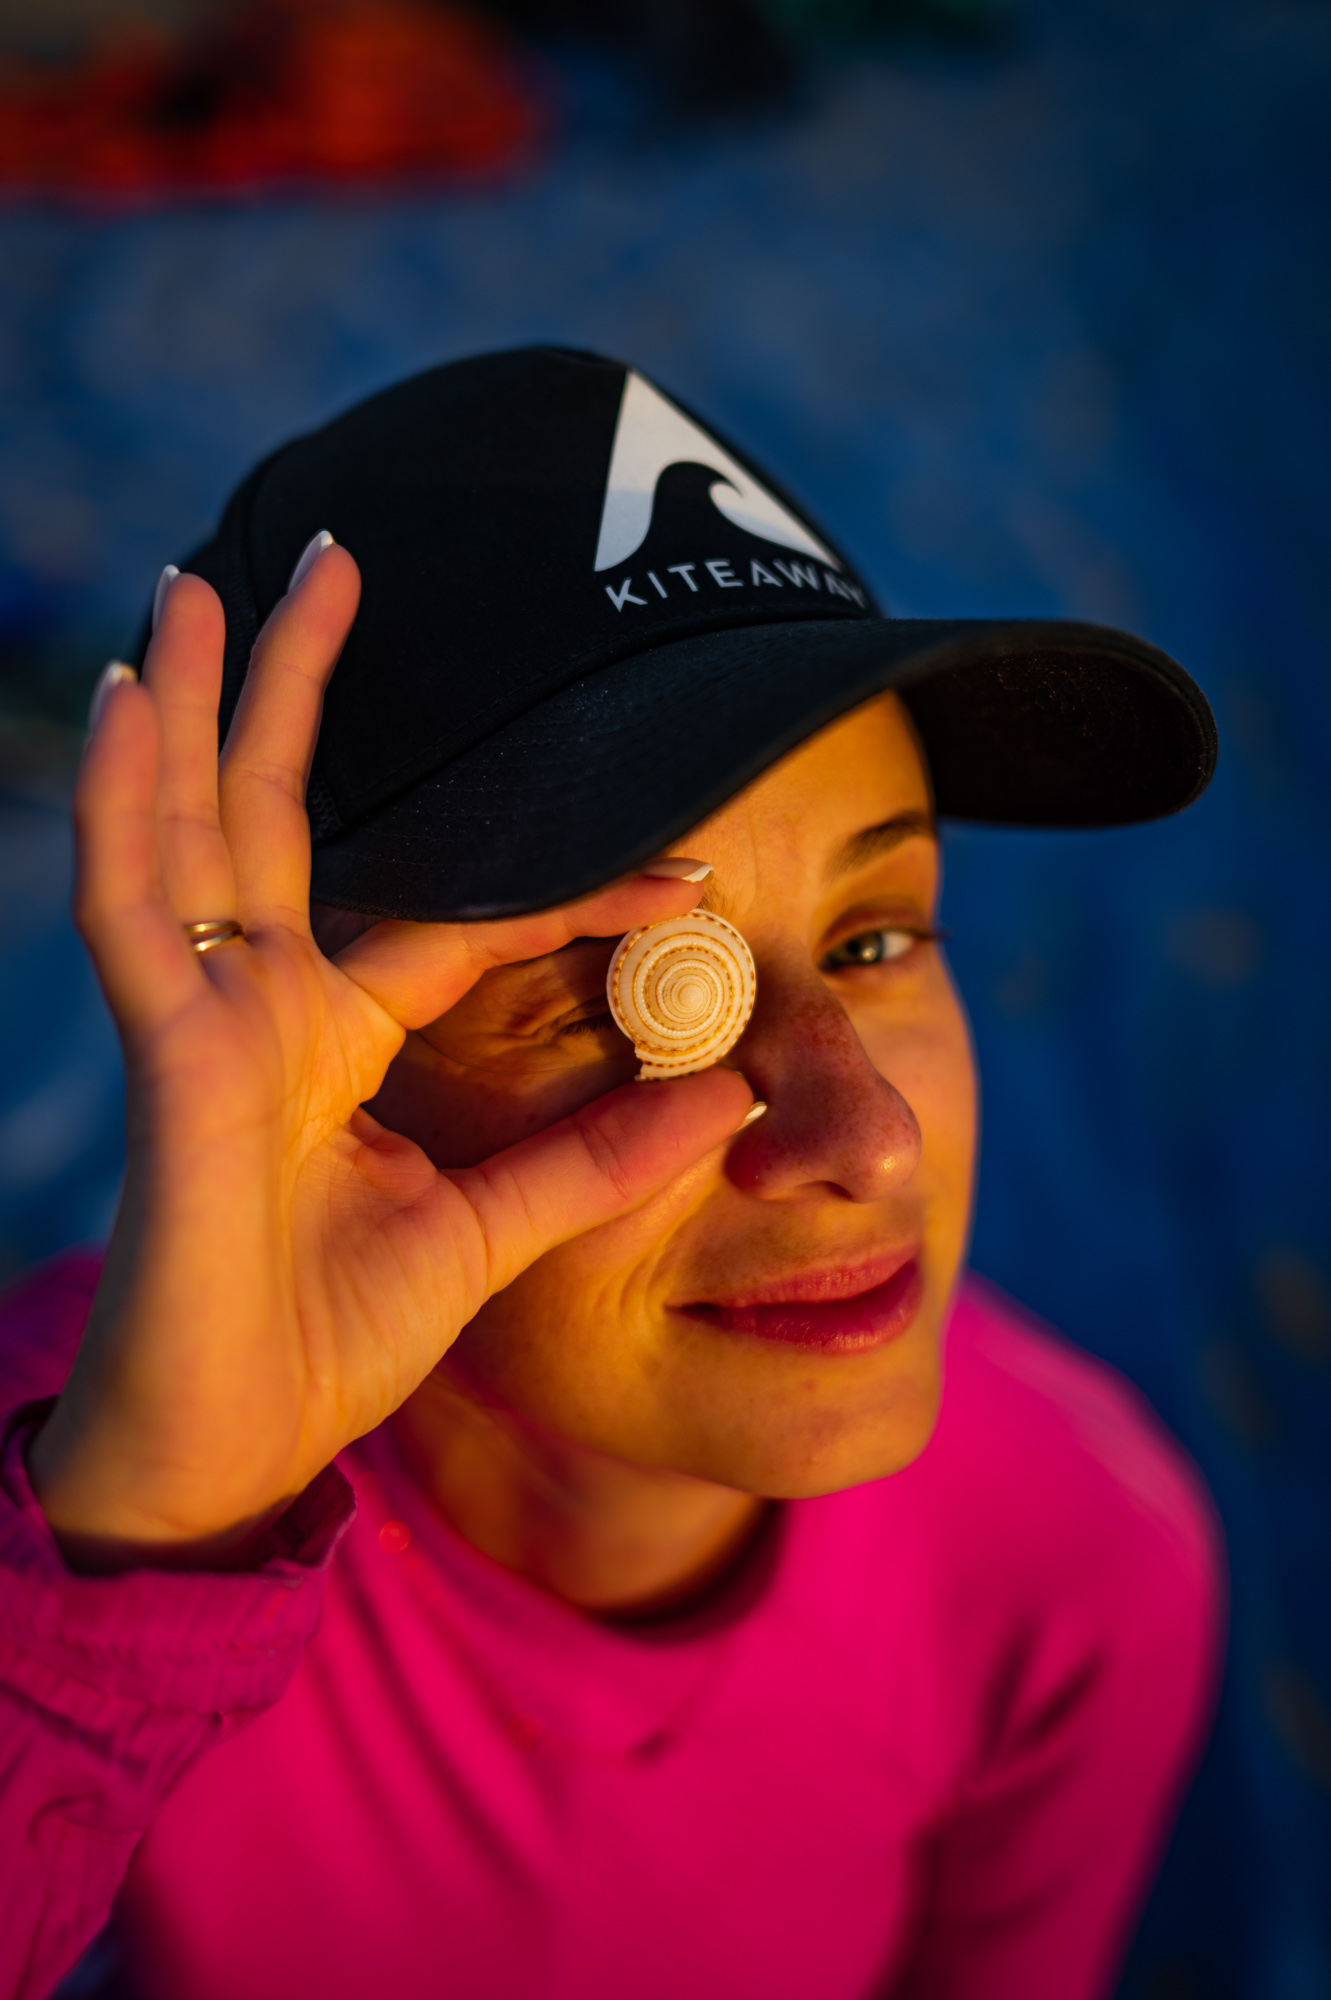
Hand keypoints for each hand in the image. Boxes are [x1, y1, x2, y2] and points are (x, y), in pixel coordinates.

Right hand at [28, 548, 751, 1566]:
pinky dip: (130, 803)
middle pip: (278, 812)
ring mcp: (206, 1025)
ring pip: (196, 827)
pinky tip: (141, 702)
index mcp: (333, 1041)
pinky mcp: (167, 1062)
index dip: (572, 888)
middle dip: (293, 684)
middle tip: (328, 555)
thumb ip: (596, 1157)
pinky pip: (138, 913)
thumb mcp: (492, 1231)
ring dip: (204, 700)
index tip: (689, 872)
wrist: (230, 1453)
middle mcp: (263, 1009)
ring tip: (207, 579)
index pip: (462, 922)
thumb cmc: (322, 1340)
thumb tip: (728, 1090)